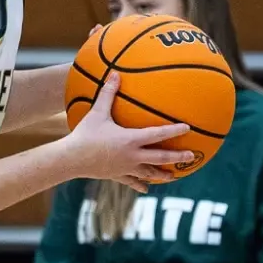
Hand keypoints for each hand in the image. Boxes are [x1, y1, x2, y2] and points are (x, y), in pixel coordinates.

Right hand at [67, 73, 192, 190]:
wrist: (71, 159)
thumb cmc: (84, 134)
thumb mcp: (97, 112)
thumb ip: (108, 92)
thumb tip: (116, 73)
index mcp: (131, 140)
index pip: (158, 134)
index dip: (174, 131)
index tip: (188, 128)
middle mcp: (132, 156)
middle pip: (160, 158)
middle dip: (177, 157)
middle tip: (191, 157)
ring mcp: (126, 168)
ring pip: (149, 173)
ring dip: (163, 174)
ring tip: (173, 177)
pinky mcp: (117, 176)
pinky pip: (132, 181)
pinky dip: (140, 184)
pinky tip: (147, 188)